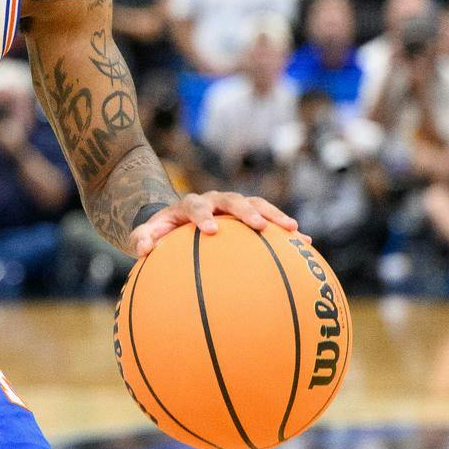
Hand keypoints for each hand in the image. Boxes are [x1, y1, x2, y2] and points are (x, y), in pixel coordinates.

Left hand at [131, 190, 299, 257]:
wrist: (176, 221)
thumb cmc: (160, 233)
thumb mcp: (145, 236)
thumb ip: (141, 240)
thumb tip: (143, 248)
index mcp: (189, 204)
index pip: (195, 205)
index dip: (203, 215)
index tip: (210, 230)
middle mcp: (215, 200)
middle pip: (233, 200)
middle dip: (247, 211)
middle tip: (260, 226)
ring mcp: (234, 206)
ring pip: (258, 205)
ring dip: (275, 216)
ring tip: (295, 231)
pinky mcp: (249, 215)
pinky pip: (271, 221)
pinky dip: (286, 232)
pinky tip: (308, 246)